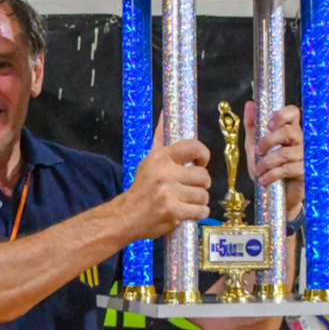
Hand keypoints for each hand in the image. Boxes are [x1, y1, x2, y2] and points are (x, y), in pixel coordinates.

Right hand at [122, 121, 212, 239]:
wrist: (124, 217)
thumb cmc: (140, 189)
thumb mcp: (148, 162)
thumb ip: (160, 140)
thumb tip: (165, 112)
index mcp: (160, 158)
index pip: (194, 147)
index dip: (203, 155)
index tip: (200, 162)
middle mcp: (165, 174)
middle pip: (203, 176)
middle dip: (199, 185)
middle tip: (187, 189)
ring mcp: (170, 193)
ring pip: (203, 195)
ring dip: (197, 201)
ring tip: (183, 202)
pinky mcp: (174, 211)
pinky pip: (201, 211)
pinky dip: (196, 214)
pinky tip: (185, 213)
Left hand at [245, 101, 305, 217]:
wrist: (274, 192)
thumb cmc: (267, 165)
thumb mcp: (254, 145)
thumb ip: (252, 126)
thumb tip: (250, 104)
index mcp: (288, 130)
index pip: (293, 113)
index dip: (282, 115)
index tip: (269, 124)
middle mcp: (299, 140)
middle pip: (290, 132)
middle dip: (269, 141)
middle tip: (257, 151)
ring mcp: (304, 155)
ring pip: (287, 153)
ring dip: (266, 162)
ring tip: (257, 170)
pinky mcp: (305, 171)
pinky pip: (288, 169)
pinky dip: (271, 175)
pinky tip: (263, 180)